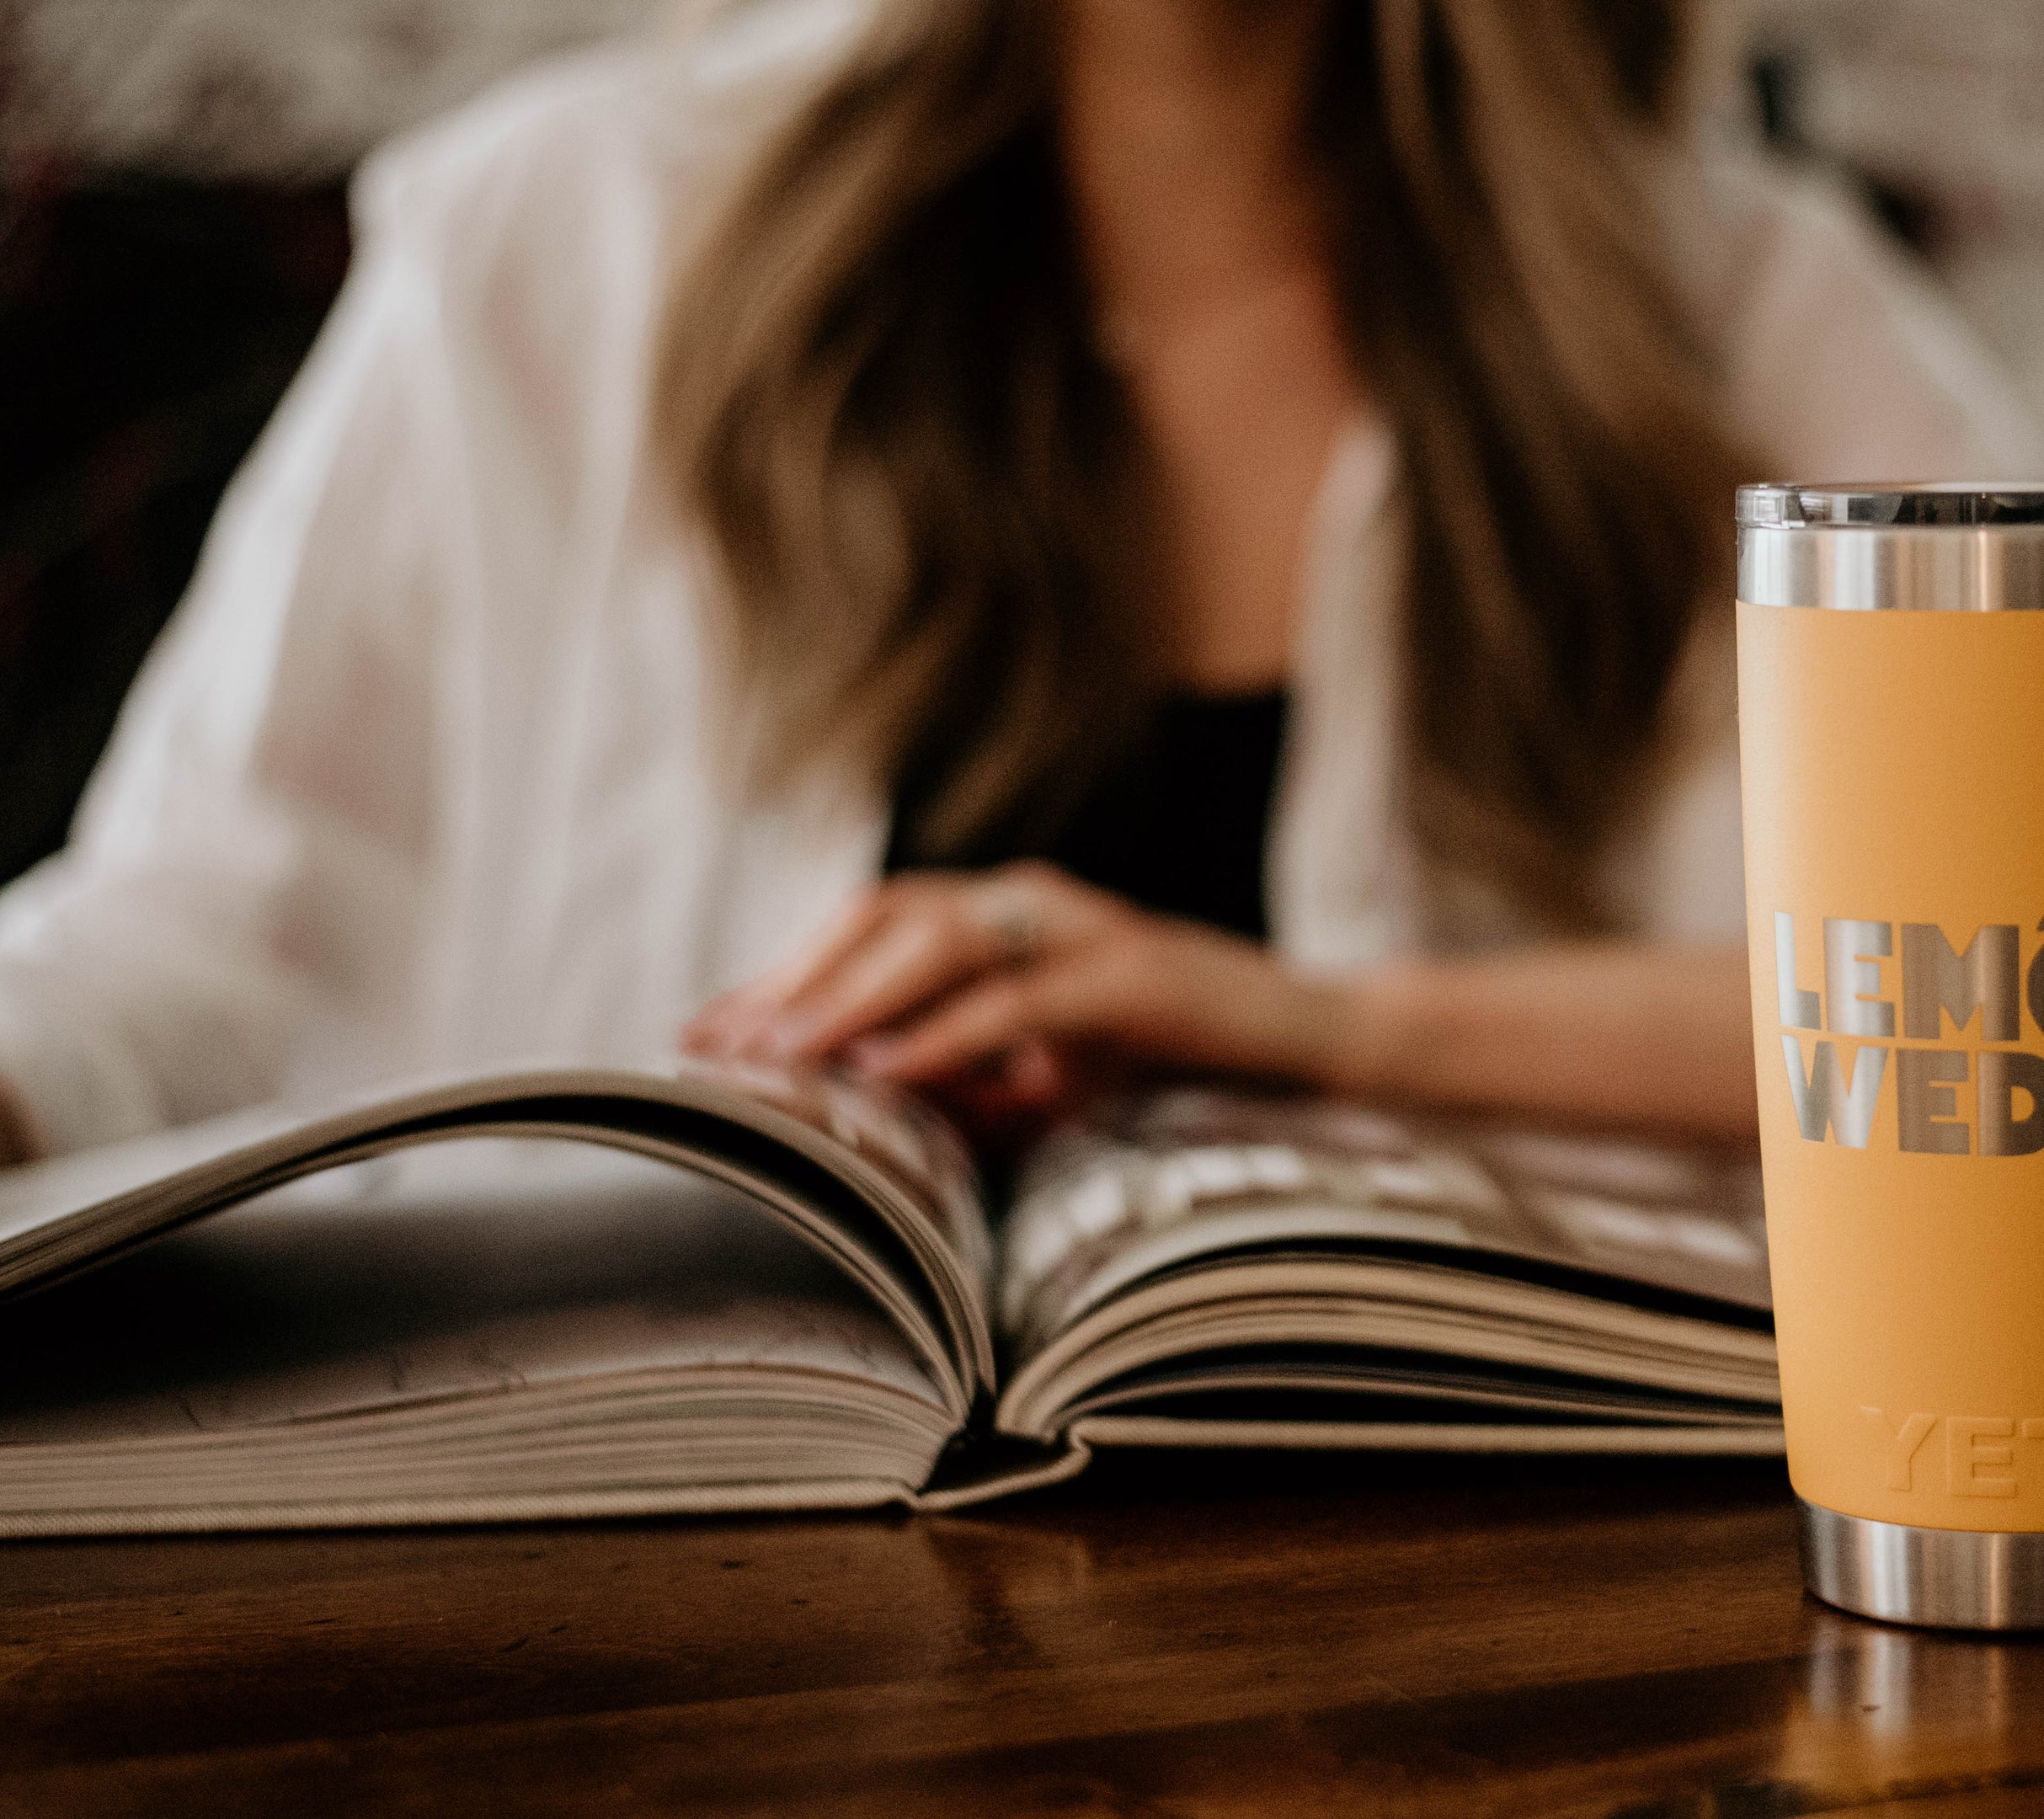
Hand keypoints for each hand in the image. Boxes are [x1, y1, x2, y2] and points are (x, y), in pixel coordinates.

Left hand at [683, 863, 1346, 1130]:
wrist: (1316, 1046)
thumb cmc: (1181, 1061)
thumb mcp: (1053, 1078)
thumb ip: (967, 1084)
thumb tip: (864, 1116)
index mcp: (1009, 917)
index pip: (869, 925)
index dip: (782, 973)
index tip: (703, 1034)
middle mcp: (1035, 903)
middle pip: (882, 913)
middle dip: (792, 981)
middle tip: (721, 1050)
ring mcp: (1086, 929)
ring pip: (937, 937)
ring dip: (847, 998)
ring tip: (782, 1057)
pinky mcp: (1134, 973)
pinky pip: (1019, 999)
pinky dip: (946, 1035)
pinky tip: (889, 1071)